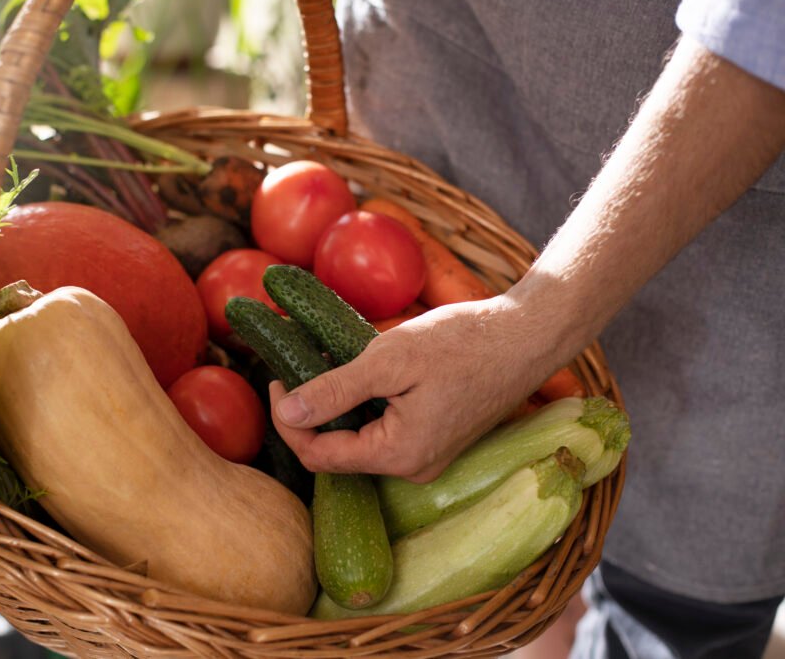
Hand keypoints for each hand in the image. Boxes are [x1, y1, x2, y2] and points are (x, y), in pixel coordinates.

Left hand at [270, 295, 547, 482]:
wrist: (527, 336)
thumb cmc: (463, 343)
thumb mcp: (388, 360)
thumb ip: (334, 391)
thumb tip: (287, 412)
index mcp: (398, 456)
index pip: (318, 456)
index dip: (288, 420)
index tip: (278, 378)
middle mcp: (412, 468)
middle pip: (337, 453)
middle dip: (311, 414)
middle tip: (297, 368)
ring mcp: (427, 457)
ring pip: (360, 441)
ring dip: (337, 407)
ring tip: (328, 364)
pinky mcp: (437, 439)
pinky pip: (385, 432)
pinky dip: (364, 406)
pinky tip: (361, 372)